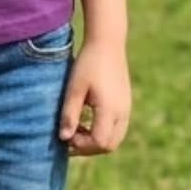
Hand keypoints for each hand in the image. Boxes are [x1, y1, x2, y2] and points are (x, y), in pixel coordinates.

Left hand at [59, 36, 130, 155]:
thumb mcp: (74, 88)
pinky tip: (87, 118)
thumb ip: (69, 114)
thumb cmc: (88, 63)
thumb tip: (64, 138)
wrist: (108, 42)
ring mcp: (127, 109)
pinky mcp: (126, 104)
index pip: (99, 143)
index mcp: (110, 109)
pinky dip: (103, 131)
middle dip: (89, 147)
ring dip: (96, 140)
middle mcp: (122, 112)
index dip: (81, 145)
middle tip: (71, 136)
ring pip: (114, 139)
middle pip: (109, 145)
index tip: (66, 134)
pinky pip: (117, 128)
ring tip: (78, 127)